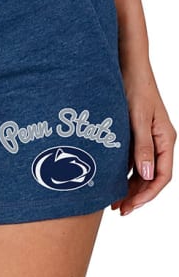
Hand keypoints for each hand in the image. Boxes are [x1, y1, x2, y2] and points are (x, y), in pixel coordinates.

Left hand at [112, 66, 175, 214]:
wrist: (127, 67)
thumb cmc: (135, 88)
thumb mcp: (138, 119)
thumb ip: (142, 147)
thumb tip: (147, 176)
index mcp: (166, 139)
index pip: (162, 176)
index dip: (148, 194)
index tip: (131, 206)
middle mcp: (160, 141)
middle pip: (152, 177)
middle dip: (137, 195)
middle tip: (118, 209)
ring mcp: (148, 138)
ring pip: (142, 171)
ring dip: (129, 187)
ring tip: (113, 201)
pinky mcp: (135, 134)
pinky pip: (133, 160)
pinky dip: (124, 173)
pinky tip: (111, 181)